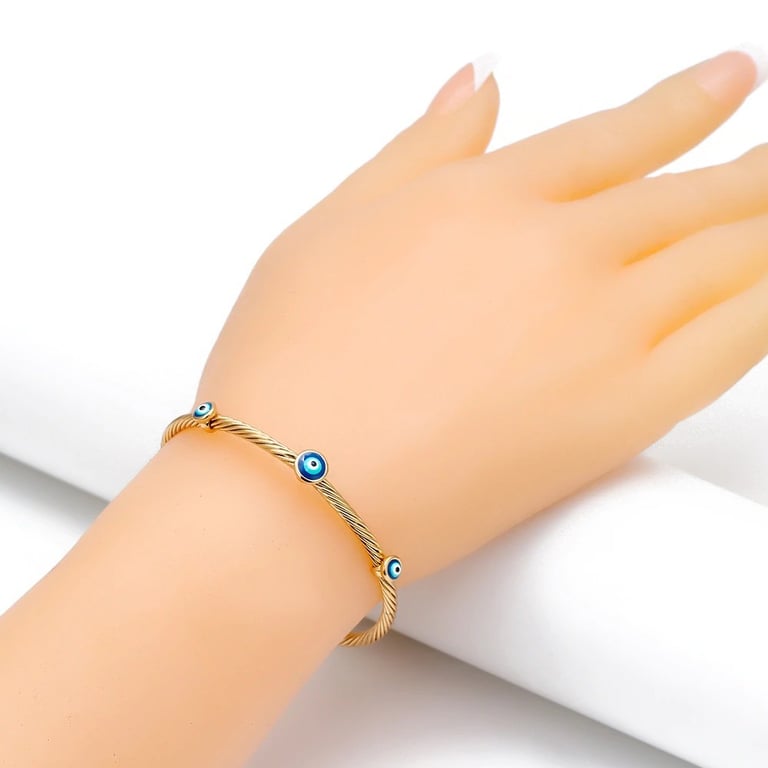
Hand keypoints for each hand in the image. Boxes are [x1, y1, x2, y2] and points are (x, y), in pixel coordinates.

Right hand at [195, 50, 766, 581]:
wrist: (294, 489)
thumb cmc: (289, 364)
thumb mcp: (331, 226)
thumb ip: (419, 151)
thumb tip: (480, 84)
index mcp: (488, 198)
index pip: (619, 134)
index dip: (686, 103)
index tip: (730, 83)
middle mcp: (559, 249)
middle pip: (692, 193)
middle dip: (751, 170)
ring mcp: (602, 328)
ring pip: (731, 257)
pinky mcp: (624, 412)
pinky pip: (738, 340)